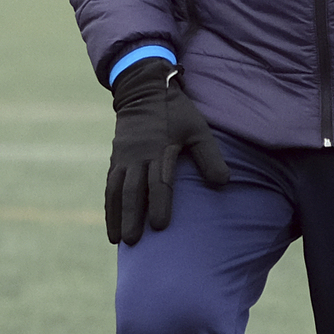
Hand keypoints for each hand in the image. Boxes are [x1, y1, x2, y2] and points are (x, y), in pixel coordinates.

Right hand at [105, 59, 230, 245]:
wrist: (144, 90)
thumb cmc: (176, 112)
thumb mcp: (198, 129)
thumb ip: (210, 156)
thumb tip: (223, 183)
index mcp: (159, 149)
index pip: (158, 182)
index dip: (159, 204)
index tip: (160, 226)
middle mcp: (137, 155)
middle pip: (132, 191)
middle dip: (132, 217)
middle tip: (132, 243)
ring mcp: (123, 157)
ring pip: (116, 190)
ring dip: (115, 216)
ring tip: (116, 241)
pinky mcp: (115, 158)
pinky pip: (110, 185)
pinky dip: (109, 205)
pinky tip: (112, 222)